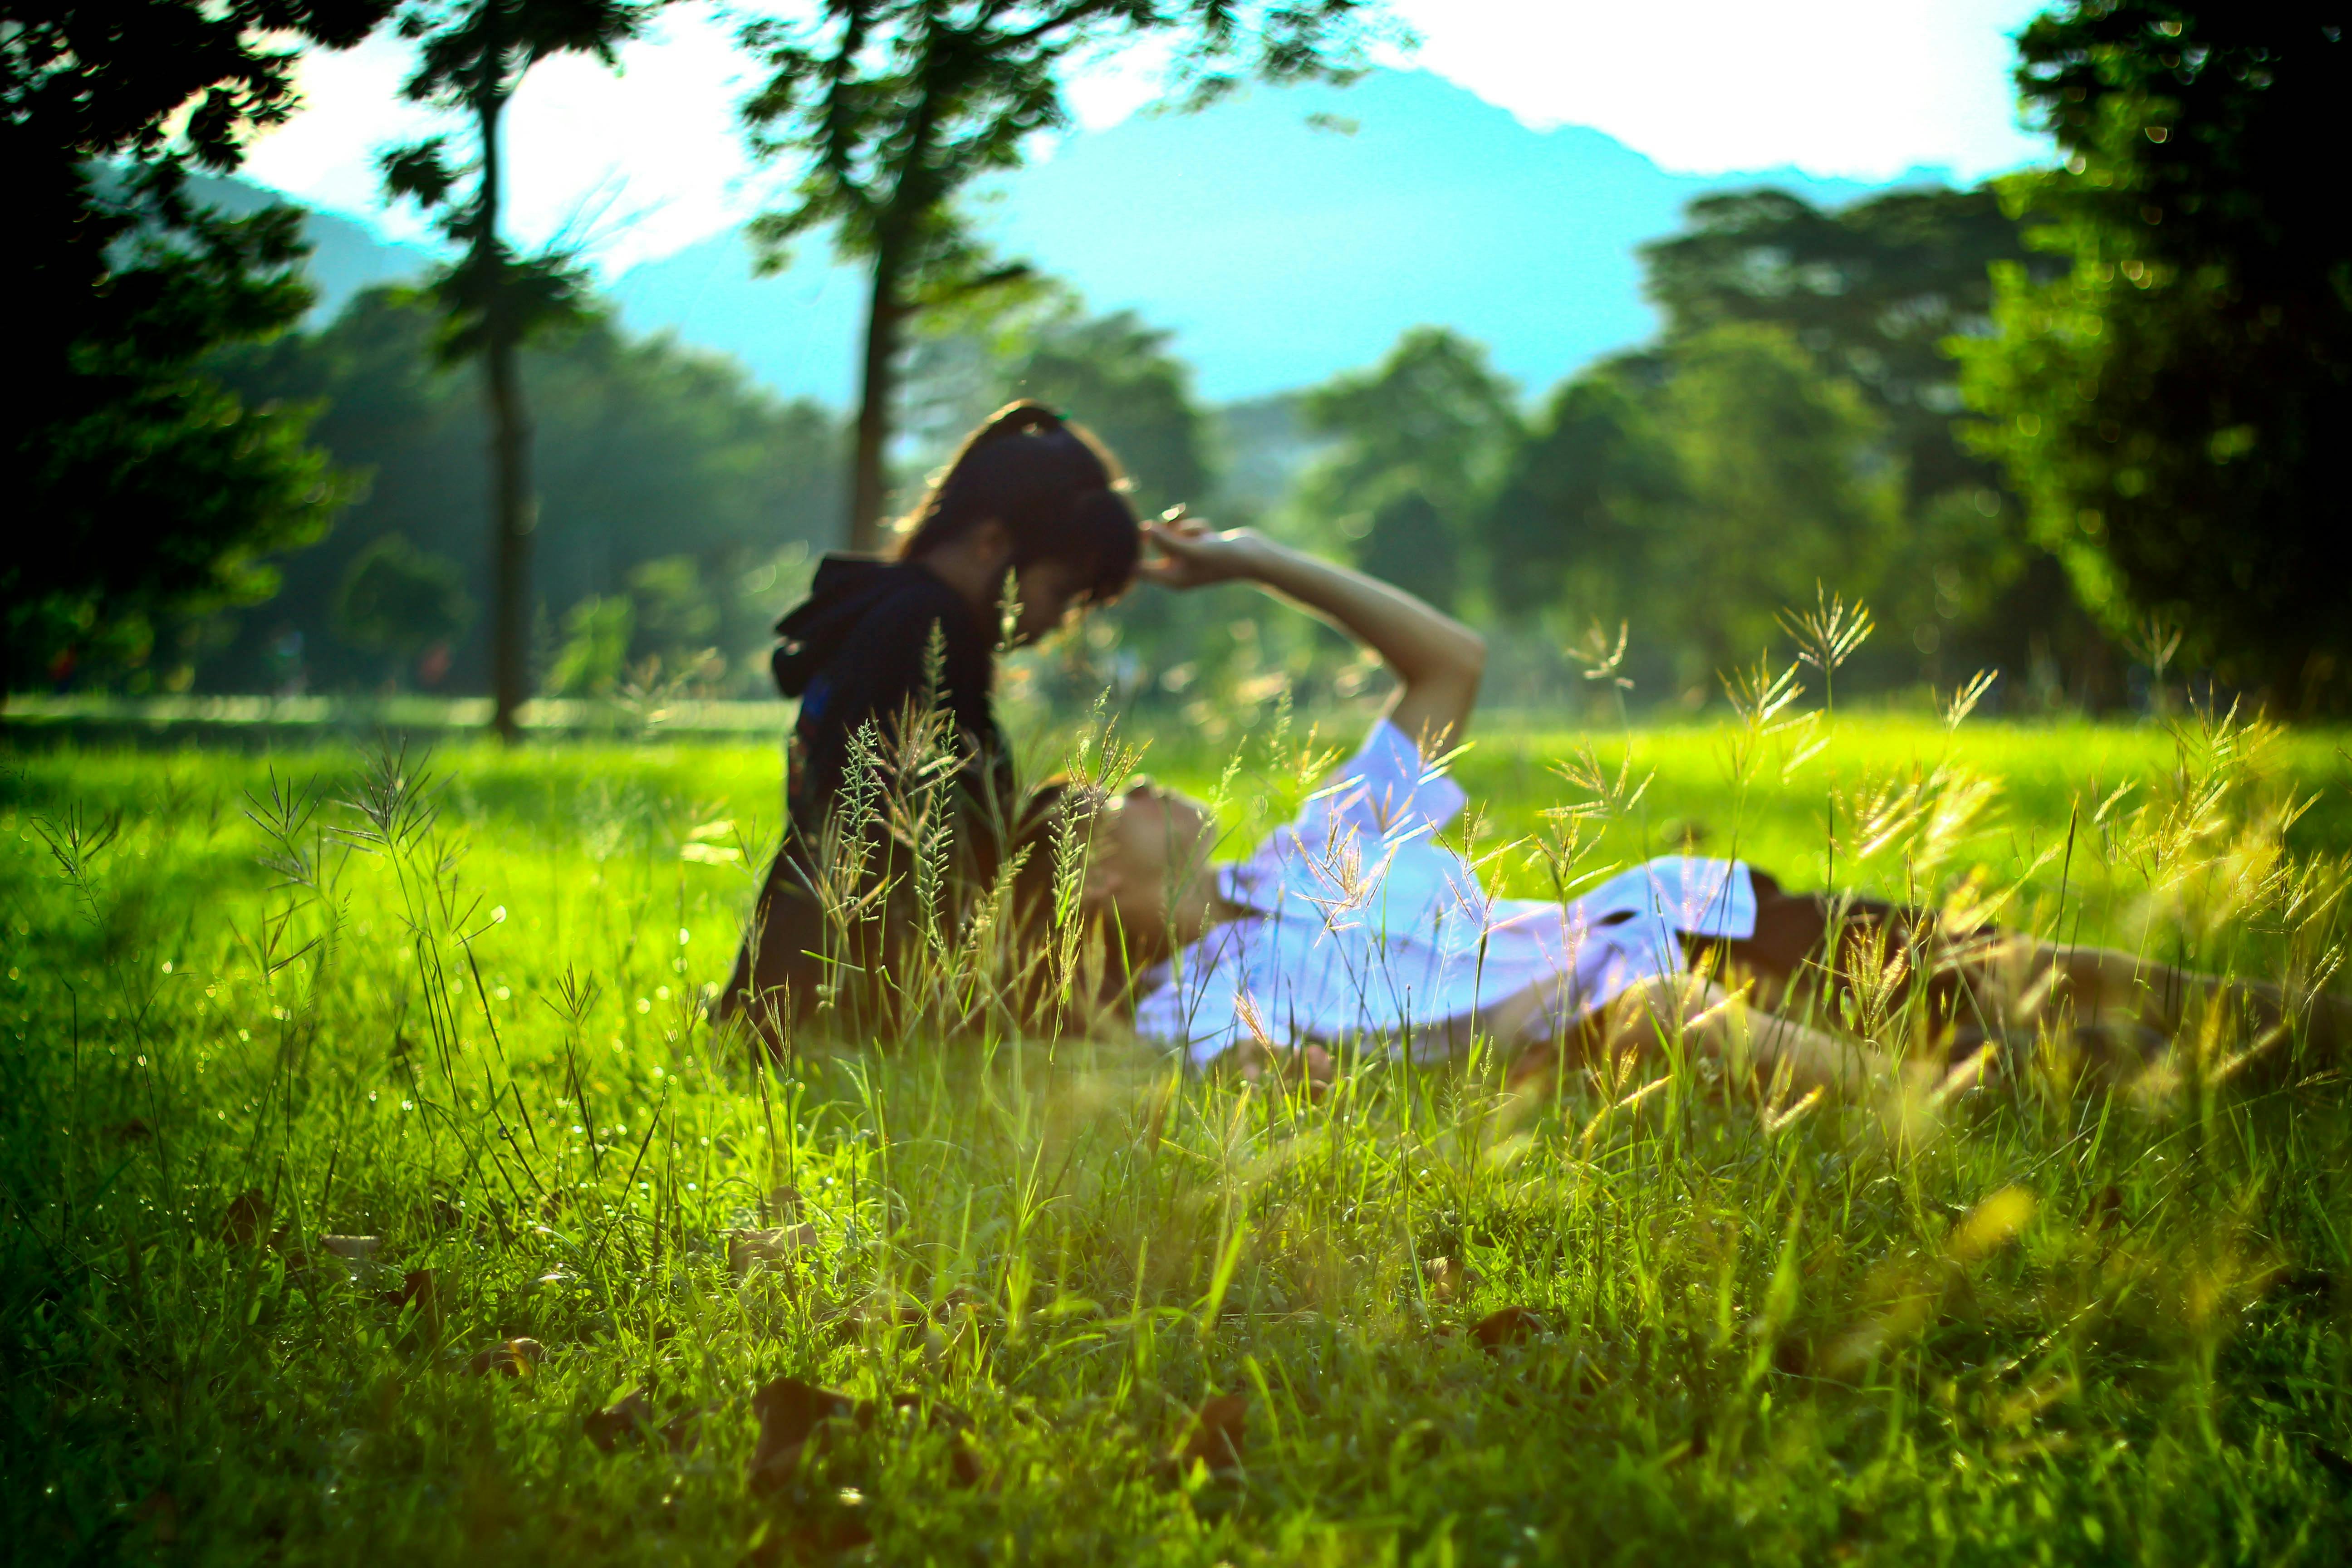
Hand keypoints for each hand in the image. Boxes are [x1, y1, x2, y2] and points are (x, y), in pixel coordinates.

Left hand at [1137, 512, 1264, 590]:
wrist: (1254, 556)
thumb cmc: (1224, 558)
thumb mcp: (1194, 549)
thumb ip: (1168, 540)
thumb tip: (1146, 528)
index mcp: (1173, 579)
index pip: (1141, 570)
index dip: (1133, 553)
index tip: (1130, 535)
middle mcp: (1178, 570)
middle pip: (1156, 546)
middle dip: (1167, 531)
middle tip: (1172, 517)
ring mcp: (1189, 558)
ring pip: (1173, 533)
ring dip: (1186, 527)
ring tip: (1203, 533)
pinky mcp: (1199, 545)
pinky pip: (1187, 529)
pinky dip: (1197, 526)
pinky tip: (1211, 532)